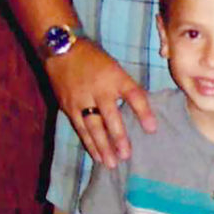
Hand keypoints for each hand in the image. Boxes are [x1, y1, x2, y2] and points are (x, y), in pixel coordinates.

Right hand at [44, 39, 155, 166]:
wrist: (62, 50)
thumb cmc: (94, 59)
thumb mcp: (115, 67)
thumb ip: (125, 87)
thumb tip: (141, 107)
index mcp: (115, 78)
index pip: (133, 96)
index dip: (143, 112)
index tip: (152, 129)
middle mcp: (99, 90)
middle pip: (110, 117)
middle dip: (118, 137)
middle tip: (126, 155)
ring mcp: (82, 100)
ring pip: (92, 127)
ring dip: (102, 146)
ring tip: (111, 163)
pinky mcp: (68, 107)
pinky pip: (80, 128)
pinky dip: (88, 143)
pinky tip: (96, 155)